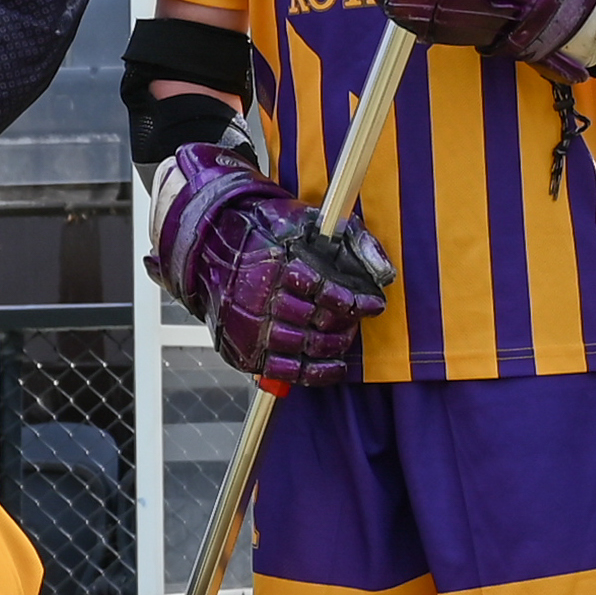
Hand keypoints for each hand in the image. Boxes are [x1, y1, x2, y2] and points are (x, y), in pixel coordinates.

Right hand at [147, 134, 389, 387]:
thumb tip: (385, 275)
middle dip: (345, 324)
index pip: (321, 291)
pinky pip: (283, 371)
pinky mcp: (241, 349)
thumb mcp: (309, 221)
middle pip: (313, 322)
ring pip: (300, 347)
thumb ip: (354, 240)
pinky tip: (334, 366)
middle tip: (357, 320)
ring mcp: (247, 326)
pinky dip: (313, 373)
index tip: (374, 304)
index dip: (353, 301)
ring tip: (346, 338)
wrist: (210, 246)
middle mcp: (256, 297)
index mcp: (272, 263)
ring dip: (332, 346)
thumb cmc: (266, 231)